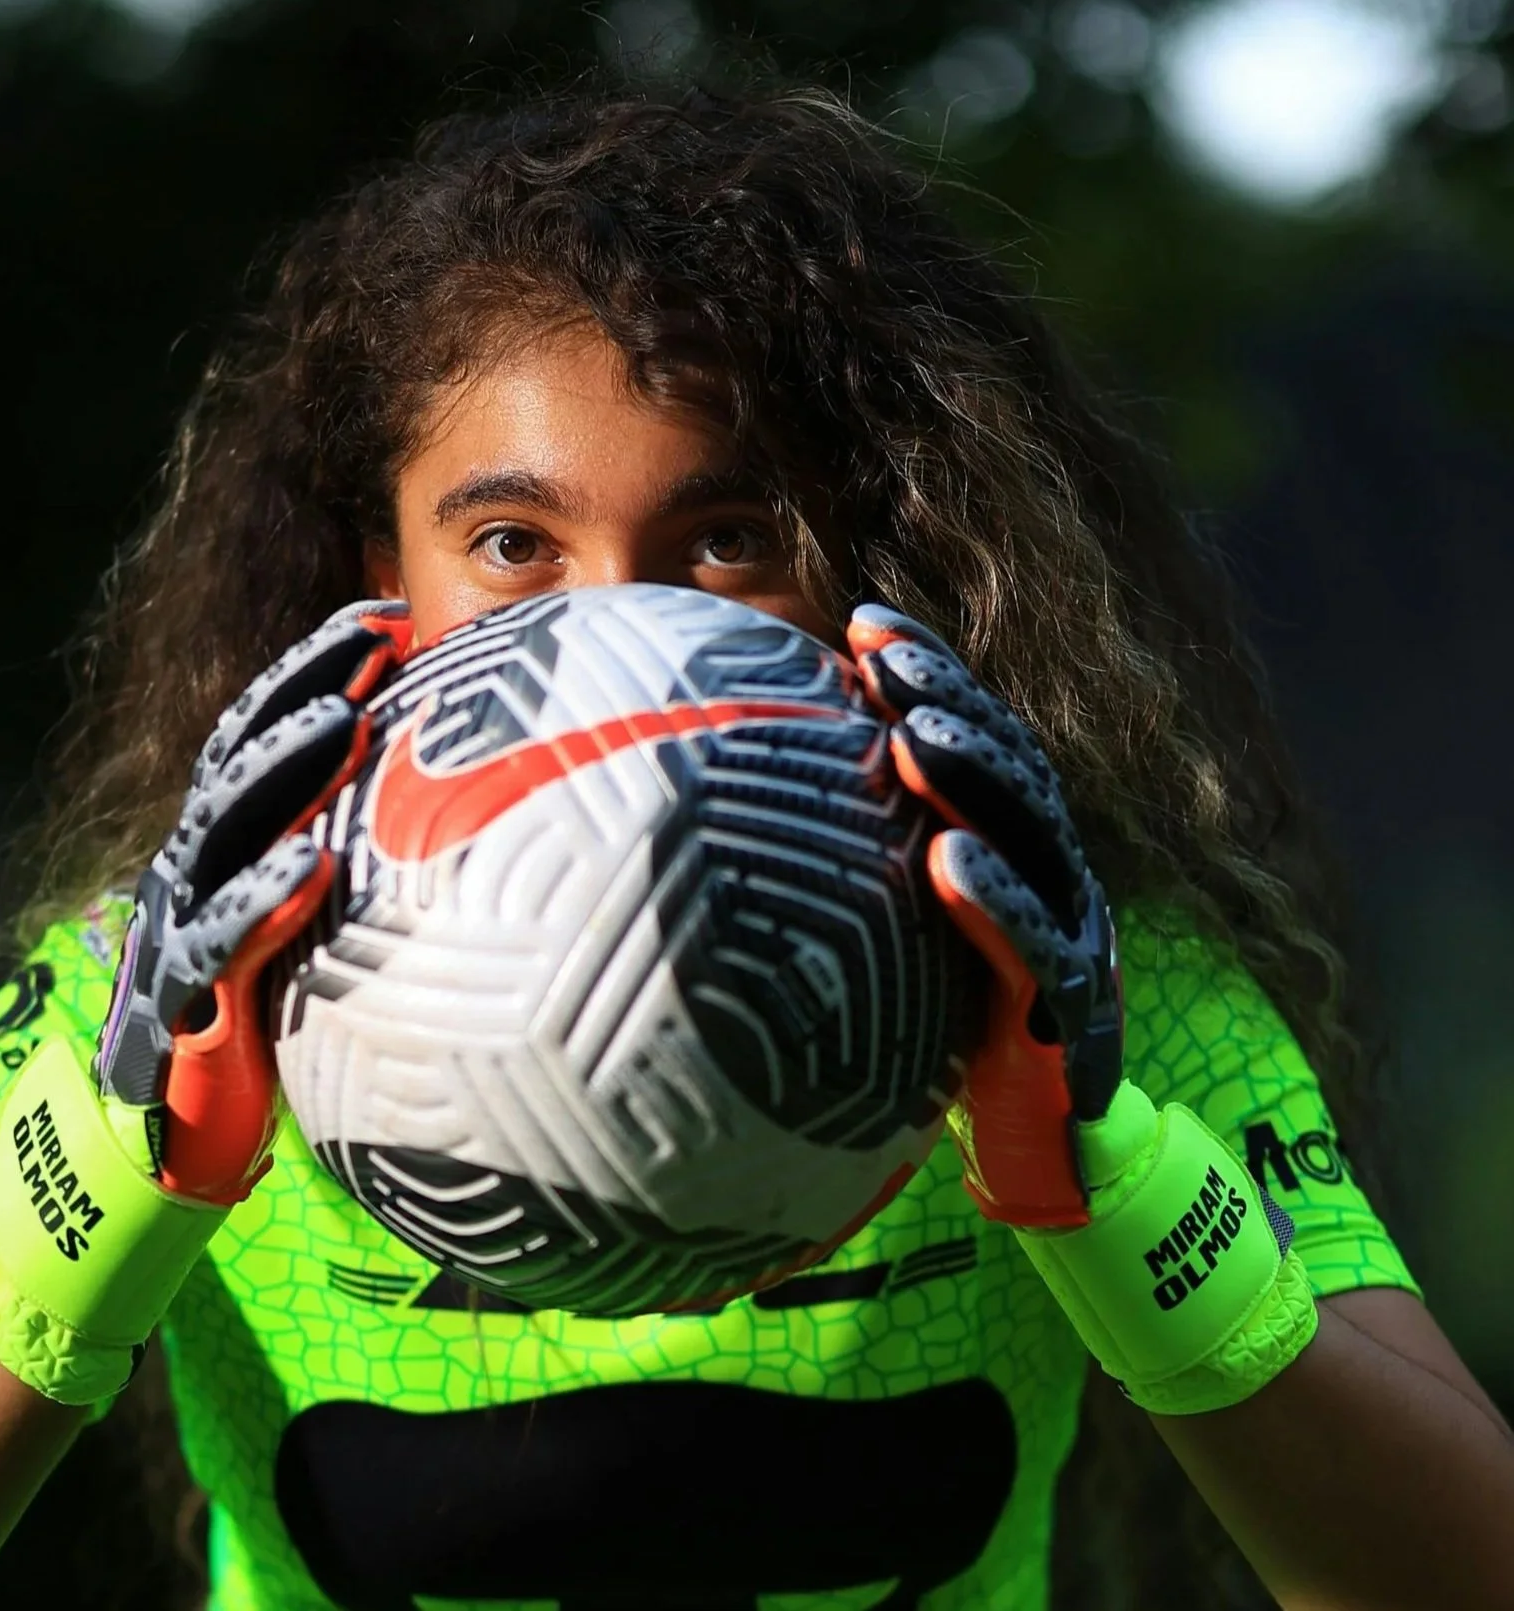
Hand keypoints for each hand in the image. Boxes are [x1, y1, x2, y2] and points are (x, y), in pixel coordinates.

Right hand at [0, 600, 411, 1405]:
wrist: (183, 1132)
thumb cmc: (271, 1013)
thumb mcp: (320, 921)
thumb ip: (362, 857)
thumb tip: (478, 810)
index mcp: (227, 839)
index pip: (266, 730)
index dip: (318, 665)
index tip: (390, 615)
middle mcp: (195, 865)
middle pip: (242, 754)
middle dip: (305, 684)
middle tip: (376, 640)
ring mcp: (181, 926)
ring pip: (225, 828)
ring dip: (283, 767)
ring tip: (345, 718)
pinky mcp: (183, 999)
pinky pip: (223, 942)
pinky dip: (262, 901)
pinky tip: (312, 870)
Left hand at [848, 602, 1121, 1228]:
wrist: (1029, 1144)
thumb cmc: (932, 1024)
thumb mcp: (882, 932)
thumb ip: (834, 864)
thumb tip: (700, 809)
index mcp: (999, 835)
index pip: (967, 731)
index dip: (925, 671)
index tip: (860, 624)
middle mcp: (1041, 866)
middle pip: (1003, 761)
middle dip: (948, 699)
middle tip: (885, 662)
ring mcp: (1065, 929)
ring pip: (1029, 833)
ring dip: (974, 777)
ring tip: (917, 734)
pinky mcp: (1068, 1007)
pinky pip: (1033, 944)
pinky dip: (995, 899)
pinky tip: (951, 859)